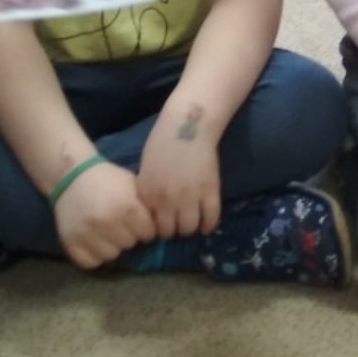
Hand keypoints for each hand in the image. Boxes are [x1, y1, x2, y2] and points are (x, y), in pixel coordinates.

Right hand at [52, 160, 156, 268]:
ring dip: (113, 246)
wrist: (71, 176)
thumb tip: (165, 227)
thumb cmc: (108, 180)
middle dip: (129, 235)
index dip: (146, 228)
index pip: (148, 234)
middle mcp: (106, 222)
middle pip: (130, 244)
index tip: (140, 222)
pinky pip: (91, 262)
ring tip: (108, 232)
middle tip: (121, 225)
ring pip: (111, 255)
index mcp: (126, 207)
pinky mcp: (71, 244)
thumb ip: (148, 205)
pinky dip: (95, 254)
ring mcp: (87, 234)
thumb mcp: (133, 185)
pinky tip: (95, 240)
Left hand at [138, 104, 222, 237]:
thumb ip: (148, 191)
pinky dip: (209, 225)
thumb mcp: (146, 169)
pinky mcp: (210, 191)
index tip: (161, 224)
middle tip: (176, 224)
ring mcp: (190, 197)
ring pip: (189, 228)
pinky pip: (211, 217)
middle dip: (172, 230)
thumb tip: (153, 211)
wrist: (187, 125)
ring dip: (189, 228)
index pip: (150, 226)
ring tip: (191, 222)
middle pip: (169, 231)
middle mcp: (167, 200)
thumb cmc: (163, 142)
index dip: (155, 228)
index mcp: (148, 194)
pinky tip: (206, 226)